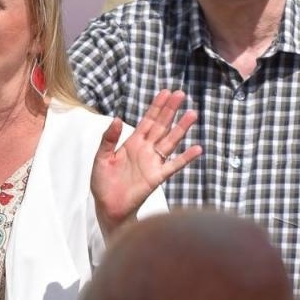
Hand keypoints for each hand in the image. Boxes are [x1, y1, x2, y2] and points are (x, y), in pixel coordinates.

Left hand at [89, 89, 202, 231]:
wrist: (108, 207)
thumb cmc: (103, 183)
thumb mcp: (101, 158)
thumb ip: (109, 139)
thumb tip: (117, 119)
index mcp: (132, 143)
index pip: (148, 120)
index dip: (156, 106)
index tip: (166, 92)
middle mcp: (146, 150)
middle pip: (161, 126)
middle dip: (170, 110)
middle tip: (181, 94)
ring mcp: (153, 162)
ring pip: (170, 141)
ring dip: (181, 128)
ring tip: (192, 114)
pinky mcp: (157, 177)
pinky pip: (174, 165)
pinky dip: (186, 158)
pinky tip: (197, 148)